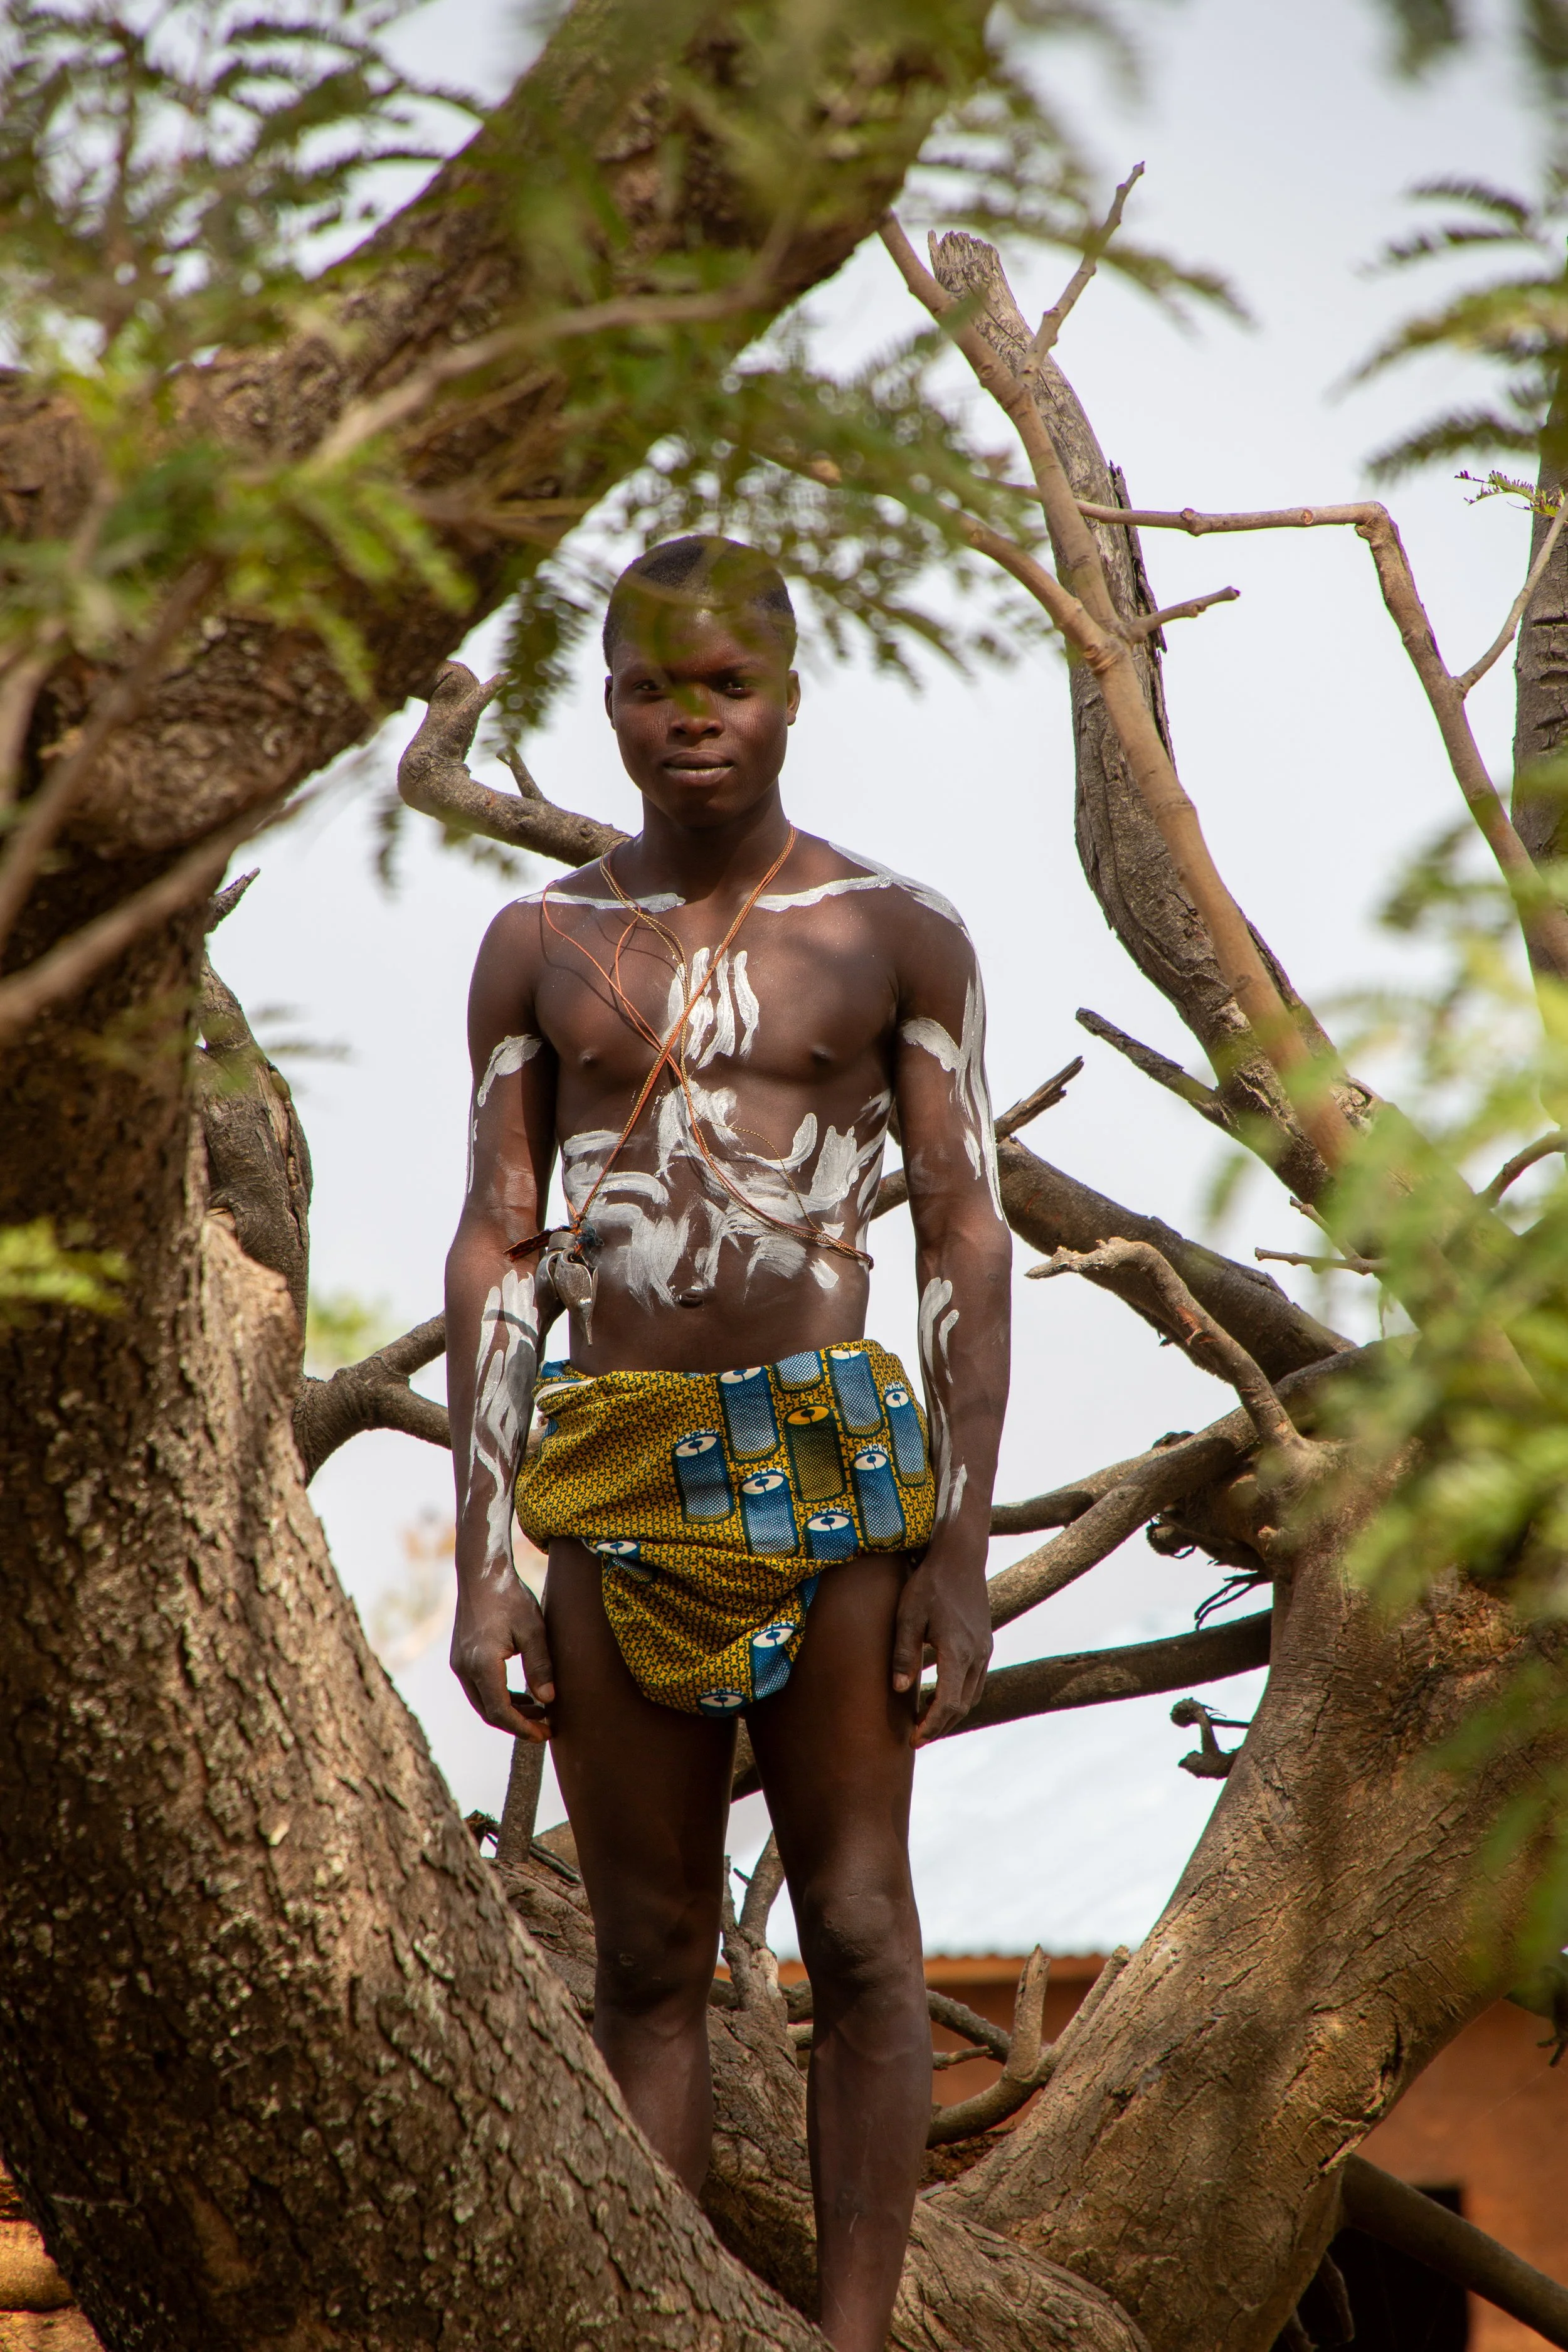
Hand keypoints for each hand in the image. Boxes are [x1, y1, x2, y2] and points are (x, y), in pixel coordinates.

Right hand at [451, 1571, 554, 1739]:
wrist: (481, 1574)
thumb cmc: (510, 1598)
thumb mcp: (534, 1630)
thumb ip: (540, 1666)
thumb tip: (549, 1700)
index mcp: (482, 1664)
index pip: (500, 1711)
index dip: (523, 1727)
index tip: (545, 1733)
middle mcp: (464, 1668)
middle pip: (489, 1712)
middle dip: (517, 1724)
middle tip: (546, 1727)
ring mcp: (459, 1664)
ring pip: (483, 1702)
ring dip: (509, 1711)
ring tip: (540, 1711)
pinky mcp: (460, 1658)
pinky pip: (479, 1689)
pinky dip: (499, 1697)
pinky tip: (522, 1694)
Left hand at [891, 1549, 991, 1746]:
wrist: (960, 1556)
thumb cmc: (929, 1583)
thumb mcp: (907, 1615)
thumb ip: (903, 1653)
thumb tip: (898, 1690)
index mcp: (958, 1652)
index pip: (948, 1704)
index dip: (931, 1726)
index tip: (914, 1739)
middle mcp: (977, 1655)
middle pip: (962, 1706)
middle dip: (940, 1726)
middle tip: (916, 1737)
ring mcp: (985, 1649)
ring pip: (972, 1695)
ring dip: (951, 1713)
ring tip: (927, 1721)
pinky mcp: (985, 1642)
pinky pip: (975, 1680)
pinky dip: (960, 1696)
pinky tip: (942, 1696)